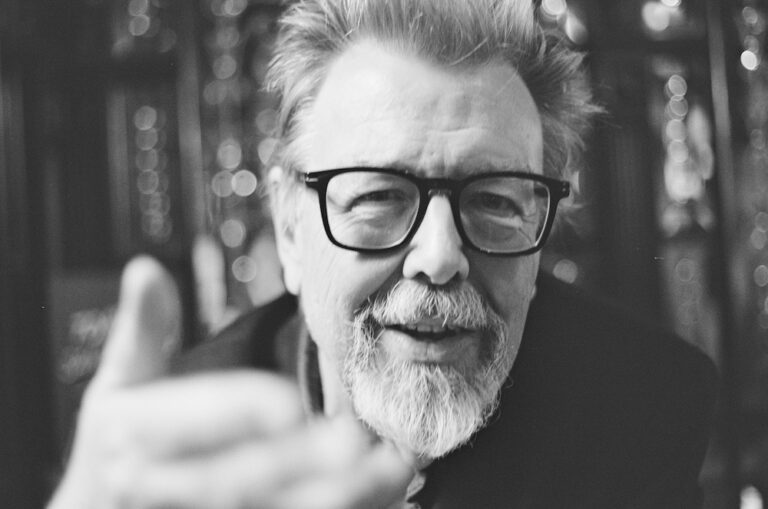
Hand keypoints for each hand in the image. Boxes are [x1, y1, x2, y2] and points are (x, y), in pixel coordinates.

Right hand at [48, 257, 412, 508]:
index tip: (287, 403)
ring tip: (388, 469)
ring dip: (334, 495)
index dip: (235, 413)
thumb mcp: (118, 387)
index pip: (182, 423)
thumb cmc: (119, 450)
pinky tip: (386, 492)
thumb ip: (143, 332)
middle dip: (295, 463)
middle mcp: (163, 486)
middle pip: (234, 480)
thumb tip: (145, 269)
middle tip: (352, 440)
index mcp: (134, 435)